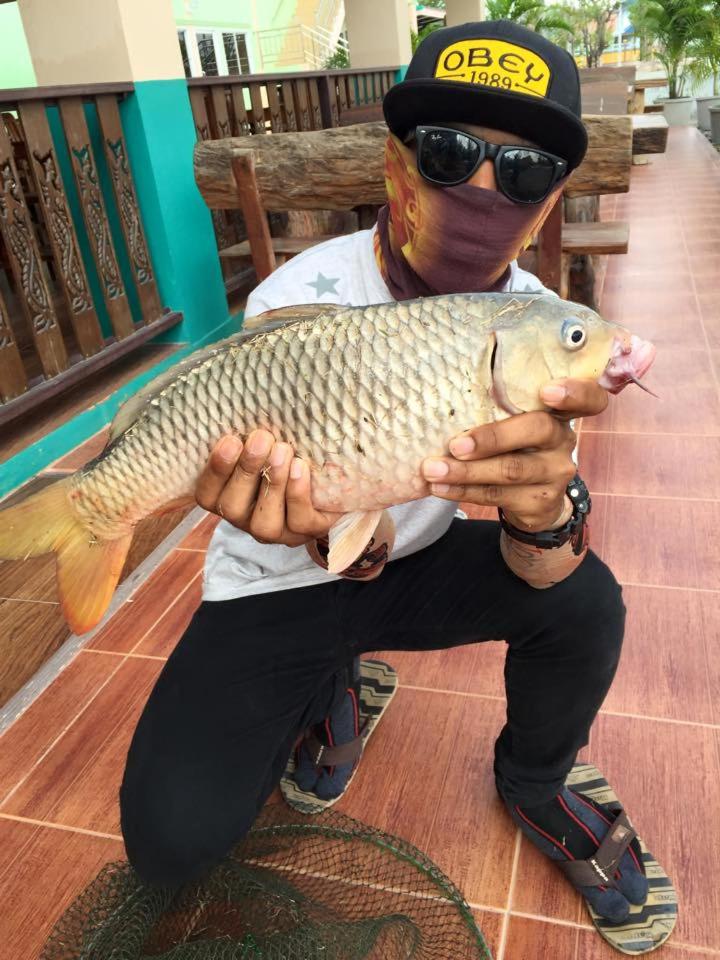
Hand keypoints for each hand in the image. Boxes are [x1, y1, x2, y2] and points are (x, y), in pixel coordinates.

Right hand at [195, 430, 336, 545]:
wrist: (331, 482)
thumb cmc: (286, 456)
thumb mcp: (264, 446)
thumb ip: (249, 437)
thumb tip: (246, 405)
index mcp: (227, 497)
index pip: (207, 494)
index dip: (215, 470)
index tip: (230, 440)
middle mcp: (246, 520)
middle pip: (233, 508)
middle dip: (246, 471)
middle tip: (261, 439)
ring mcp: (277, 531)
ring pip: (265, 522)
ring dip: (273, 483)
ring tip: (283, 450)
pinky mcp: (306, 532)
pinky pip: (299, 520)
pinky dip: (298, 493)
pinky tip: (300, 467)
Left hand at [421, 378, 606, 530]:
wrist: (532, 501)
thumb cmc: (514, 447)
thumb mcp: (515, 424)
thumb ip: (501, 410)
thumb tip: (445, 395)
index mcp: (559, 412)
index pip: (588, 398)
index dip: (575, 392)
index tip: (547, 391)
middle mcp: (564, 440)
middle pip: (536, 431)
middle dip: (491, 438)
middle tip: (455, 444)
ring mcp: (556, 473)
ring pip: (511, 470)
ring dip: (466, 471)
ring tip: (432, 470)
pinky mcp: (541, 502)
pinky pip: (498, 495)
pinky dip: (464, 491)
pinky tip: (441, 487)